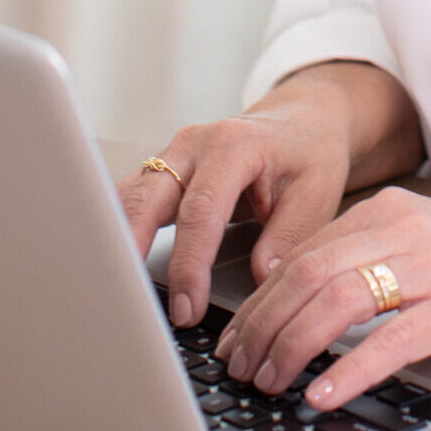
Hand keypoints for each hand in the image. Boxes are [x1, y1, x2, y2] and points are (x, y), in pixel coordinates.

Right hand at [116, 63, 420, 329]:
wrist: (303, 122)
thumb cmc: (310, 154)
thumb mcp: (316, 192)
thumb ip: (288, 236)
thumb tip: (259, 280)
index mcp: (234, 146)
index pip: (200, 211)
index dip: (189, 265)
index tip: (186, 308)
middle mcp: (195, 144)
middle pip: (147, 199)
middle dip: (133, 254)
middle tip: (132, 307)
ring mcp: (173, 154)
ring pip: (128, 198)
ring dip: (118, 243)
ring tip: (114, 293)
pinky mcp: (162, 170)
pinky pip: (130, 200)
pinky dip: (120, 232)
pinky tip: (115, 267)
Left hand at [212, 187, 430, 410]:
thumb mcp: (428, 238)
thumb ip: (374, 255)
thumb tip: (303, 298)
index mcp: (390, 210)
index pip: (302, 254)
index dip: (258, 302)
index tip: (237, 340)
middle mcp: (406, 228)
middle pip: (307, 274)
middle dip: (261, 326)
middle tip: (239, 367)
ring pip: (338, 301)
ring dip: (292, 348)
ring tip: (270, 382)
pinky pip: (392, 340)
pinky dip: (349, 370)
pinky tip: (323, 394)